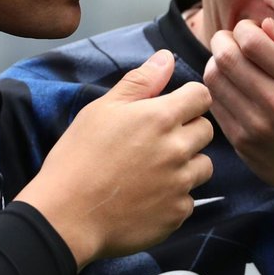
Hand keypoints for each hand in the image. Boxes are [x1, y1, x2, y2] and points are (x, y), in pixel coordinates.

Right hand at [15, 49, 213, 267]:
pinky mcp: (177, 214)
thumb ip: (140, 81)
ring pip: (203, 166)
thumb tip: (167, 58)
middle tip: (155, 142)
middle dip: (188, 131)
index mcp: (160, 118)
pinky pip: (188, 199)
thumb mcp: (102, 110)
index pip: (201, 96)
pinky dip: (174, 198)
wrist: (66, 216)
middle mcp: (178, 150)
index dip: (188, 99)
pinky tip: (147, 198)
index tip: (172, 108)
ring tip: (153, 171)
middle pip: (206, 131)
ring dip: (186, 165)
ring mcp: (180, 184)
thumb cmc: (78, 157)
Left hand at [204, 19, 273, 190]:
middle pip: (226, 58)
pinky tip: (232, 87)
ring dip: (217, 63)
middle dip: (224, 41)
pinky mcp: (240, 141)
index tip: (250, 31)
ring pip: (213, 79)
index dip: (244, 29)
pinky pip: (214, 103)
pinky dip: (218, 88)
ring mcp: (256, 126)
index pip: (252, 42)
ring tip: (231, 63)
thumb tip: (265, 25)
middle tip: (231, 42)